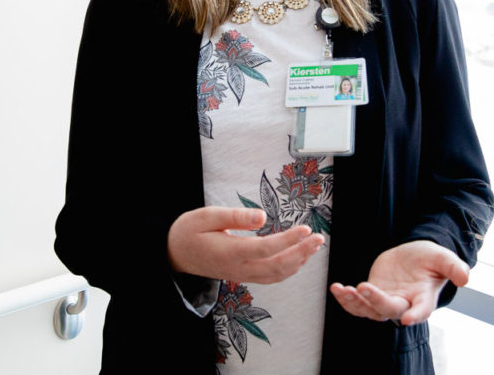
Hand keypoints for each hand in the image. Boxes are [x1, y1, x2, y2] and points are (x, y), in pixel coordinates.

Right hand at [167, 206, 323, 283]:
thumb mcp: (206, 216)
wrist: (174, 254)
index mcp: (230, 252)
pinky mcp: (243, 275)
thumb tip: (262, 216)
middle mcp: (239, 267)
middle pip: (277, 266)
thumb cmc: (189, 231)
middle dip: (302, 253)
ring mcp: (242, 274)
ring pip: (277, 275)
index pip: (266, 248)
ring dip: (299, 262)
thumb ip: (234, 216)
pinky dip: (289, 269)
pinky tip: (298, 258)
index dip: (288, 240)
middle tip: (319, 238)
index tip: (306, 229)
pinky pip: (270, 277)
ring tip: (314, 246)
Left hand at [329, 240, 468, 325]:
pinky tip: (336, 288)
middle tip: (364, 287)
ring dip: (355, 302)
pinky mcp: (372, 295)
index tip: (408, 318)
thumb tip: (465, 278)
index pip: (421, 310)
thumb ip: (454, 267)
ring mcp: (386, 301)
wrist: (414, 255)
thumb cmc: (430, 259)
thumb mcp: (443, 258)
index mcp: (423, 299)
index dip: (415, 315)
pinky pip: (357, 303)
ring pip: (368, 310)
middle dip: (376, 301)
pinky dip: (345, 298)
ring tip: (343, 289)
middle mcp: (404, 304)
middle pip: (389, 310)